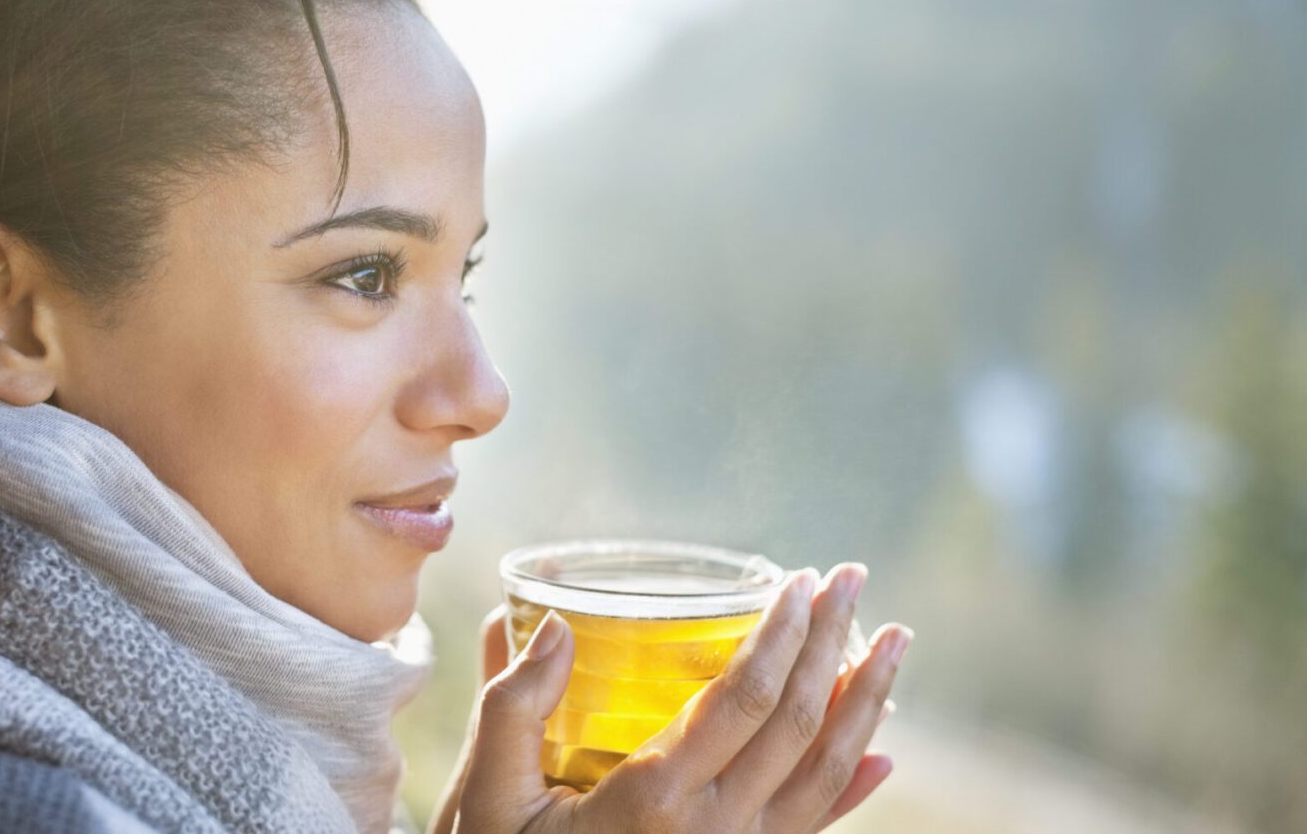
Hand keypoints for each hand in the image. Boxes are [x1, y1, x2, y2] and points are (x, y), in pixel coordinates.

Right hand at [431, 564, 910, 833]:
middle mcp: (714, 832)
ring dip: (868, 701)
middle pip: (799, 726)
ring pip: (827, 775)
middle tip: (852, 578)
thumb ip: (512, 709)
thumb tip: (553, 628)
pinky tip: (884, 750)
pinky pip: (816, 828)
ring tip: (896, 641)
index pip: (742, 700)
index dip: (781, 636)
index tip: (799, 580)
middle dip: (834, 644)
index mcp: (653, 800)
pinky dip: (856, 786)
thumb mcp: (489, 798)